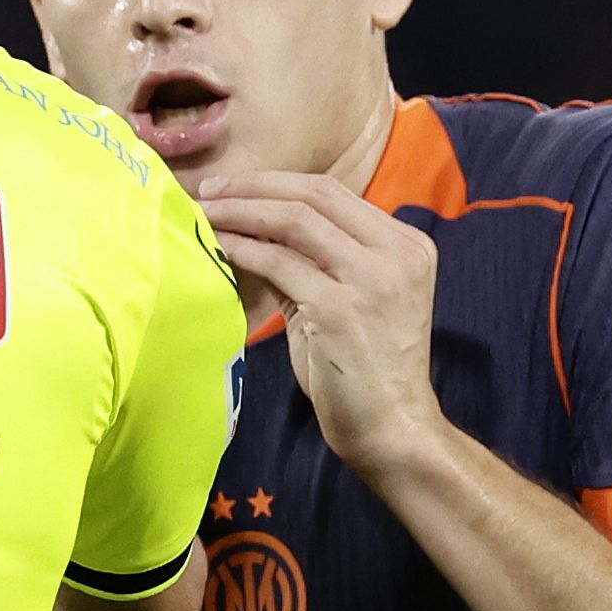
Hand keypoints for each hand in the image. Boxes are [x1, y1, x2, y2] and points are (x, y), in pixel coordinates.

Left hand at [195, 170, 445, 474]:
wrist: (392, 427)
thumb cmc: (364, 369)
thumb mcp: (349, 301)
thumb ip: (316, 262)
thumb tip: (254, 229)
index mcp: (406, 245)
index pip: (334, 192)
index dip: (277, 182)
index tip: (233, 186)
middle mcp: (397, 253)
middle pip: (314, 195)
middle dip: (254, 187)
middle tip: (209, 190)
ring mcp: (371, 279)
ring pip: (295, 221)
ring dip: (241, 211)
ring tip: (205, 212)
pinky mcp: (340, 309)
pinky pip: (279, 263)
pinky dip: (243, 249)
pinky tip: (217, 247)